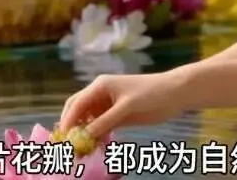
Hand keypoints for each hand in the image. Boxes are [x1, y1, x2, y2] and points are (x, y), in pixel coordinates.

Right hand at [60, 70, 189, 137]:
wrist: (174, 93)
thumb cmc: (150, 93)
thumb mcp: (126, 107)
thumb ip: (105, 121)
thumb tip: (85, 136)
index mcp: (100, 86)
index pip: (77, 103)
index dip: (68, 119)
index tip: (63, 137)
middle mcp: (100, 94)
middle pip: (78, 110)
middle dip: (71, 125)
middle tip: (67, 144)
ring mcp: (108, 105)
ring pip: (88, 120)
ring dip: (83, 133)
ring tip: (80, 150)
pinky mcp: (117, 116)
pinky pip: (100, 127)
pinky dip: (96, 136)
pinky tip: (94, 147)